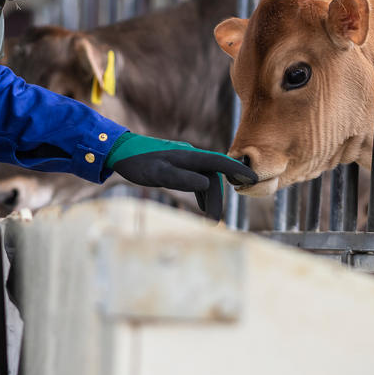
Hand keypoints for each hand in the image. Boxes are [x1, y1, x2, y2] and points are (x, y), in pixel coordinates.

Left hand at [103, 133, 257, 220]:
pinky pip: (198, 180)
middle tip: (214, 223)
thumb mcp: (157, 173)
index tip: (254, 179)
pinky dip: (202, 194)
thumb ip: (181, 179)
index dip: (238, 170)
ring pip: (206, 180)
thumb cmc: (137, 163)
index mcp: (188, 156)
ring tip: (210, 219)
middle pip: (213, 178)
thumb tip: (206, 184)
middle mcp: (190, 156)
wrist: (119, 151)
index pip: (219, 162)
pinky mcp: (178, 165)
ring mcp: (184, 160)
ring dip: (210, 199)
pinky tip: (202, 206)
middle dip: (217, 200)